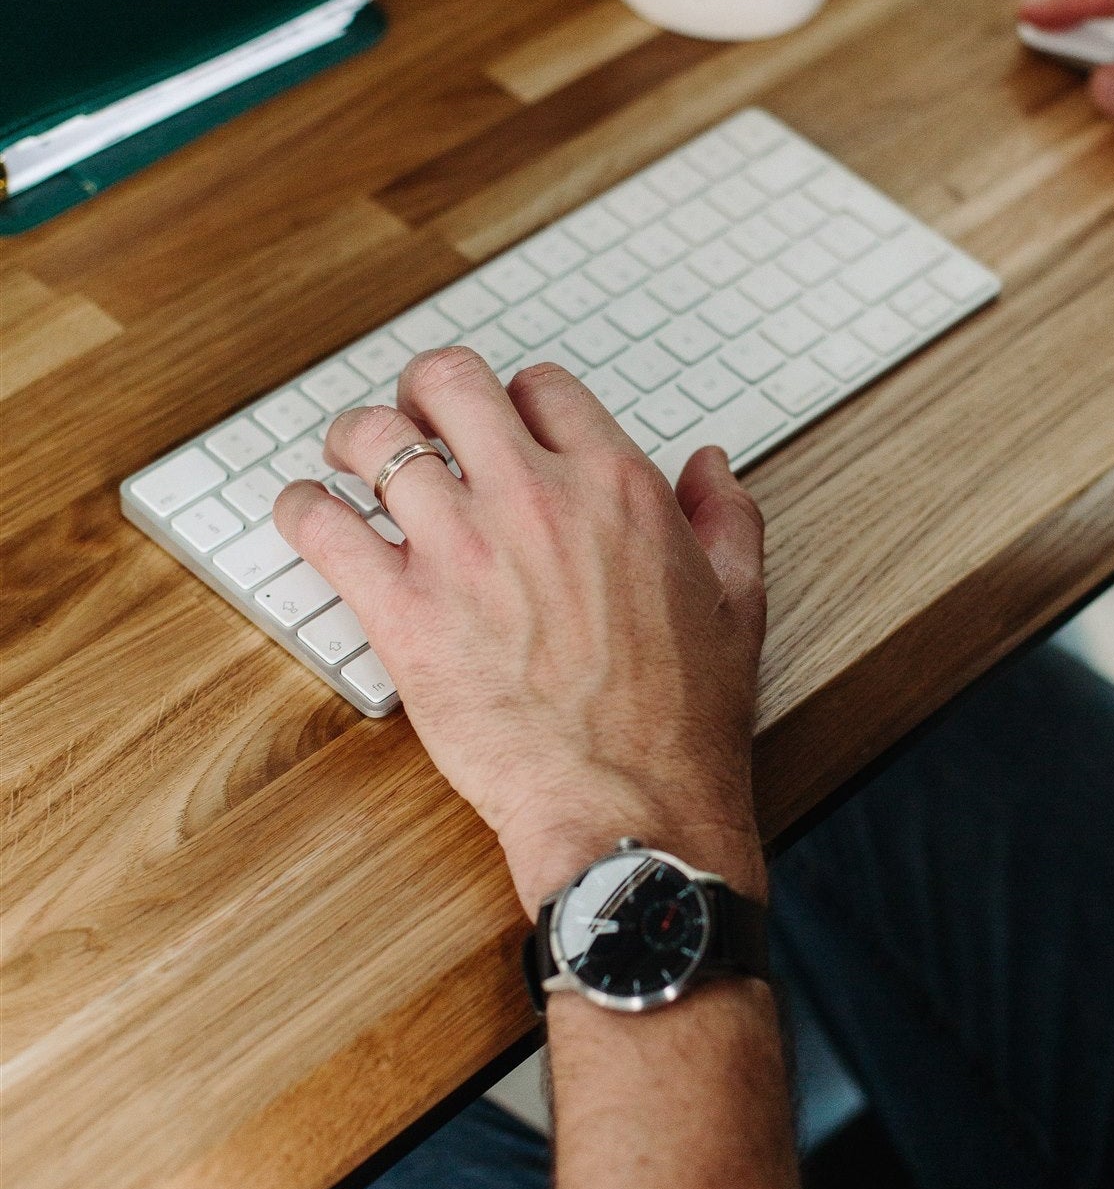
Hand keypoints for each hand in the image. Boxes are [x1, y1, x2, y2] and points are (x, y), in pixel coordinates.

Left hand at [273, 349, 767, 915]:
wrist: (630, 806)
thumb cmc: (682, 721)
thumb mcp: (736, 601)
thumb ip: (726, 517)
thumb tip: (709, 464)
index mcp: (616, 487)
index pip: (541, 389)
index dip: (514, 399)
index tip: (501, 425)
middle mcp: (535, 499)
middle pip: (450, 382)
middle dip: (422, 390)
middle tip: (413, 418)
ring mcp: (463, 549)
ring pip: (374, 438)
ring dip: (353, 438)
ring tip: (349, 459)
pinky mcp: (403, 611)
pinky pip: (324, 526)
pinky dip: (303, 509)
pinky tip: (309, 515)